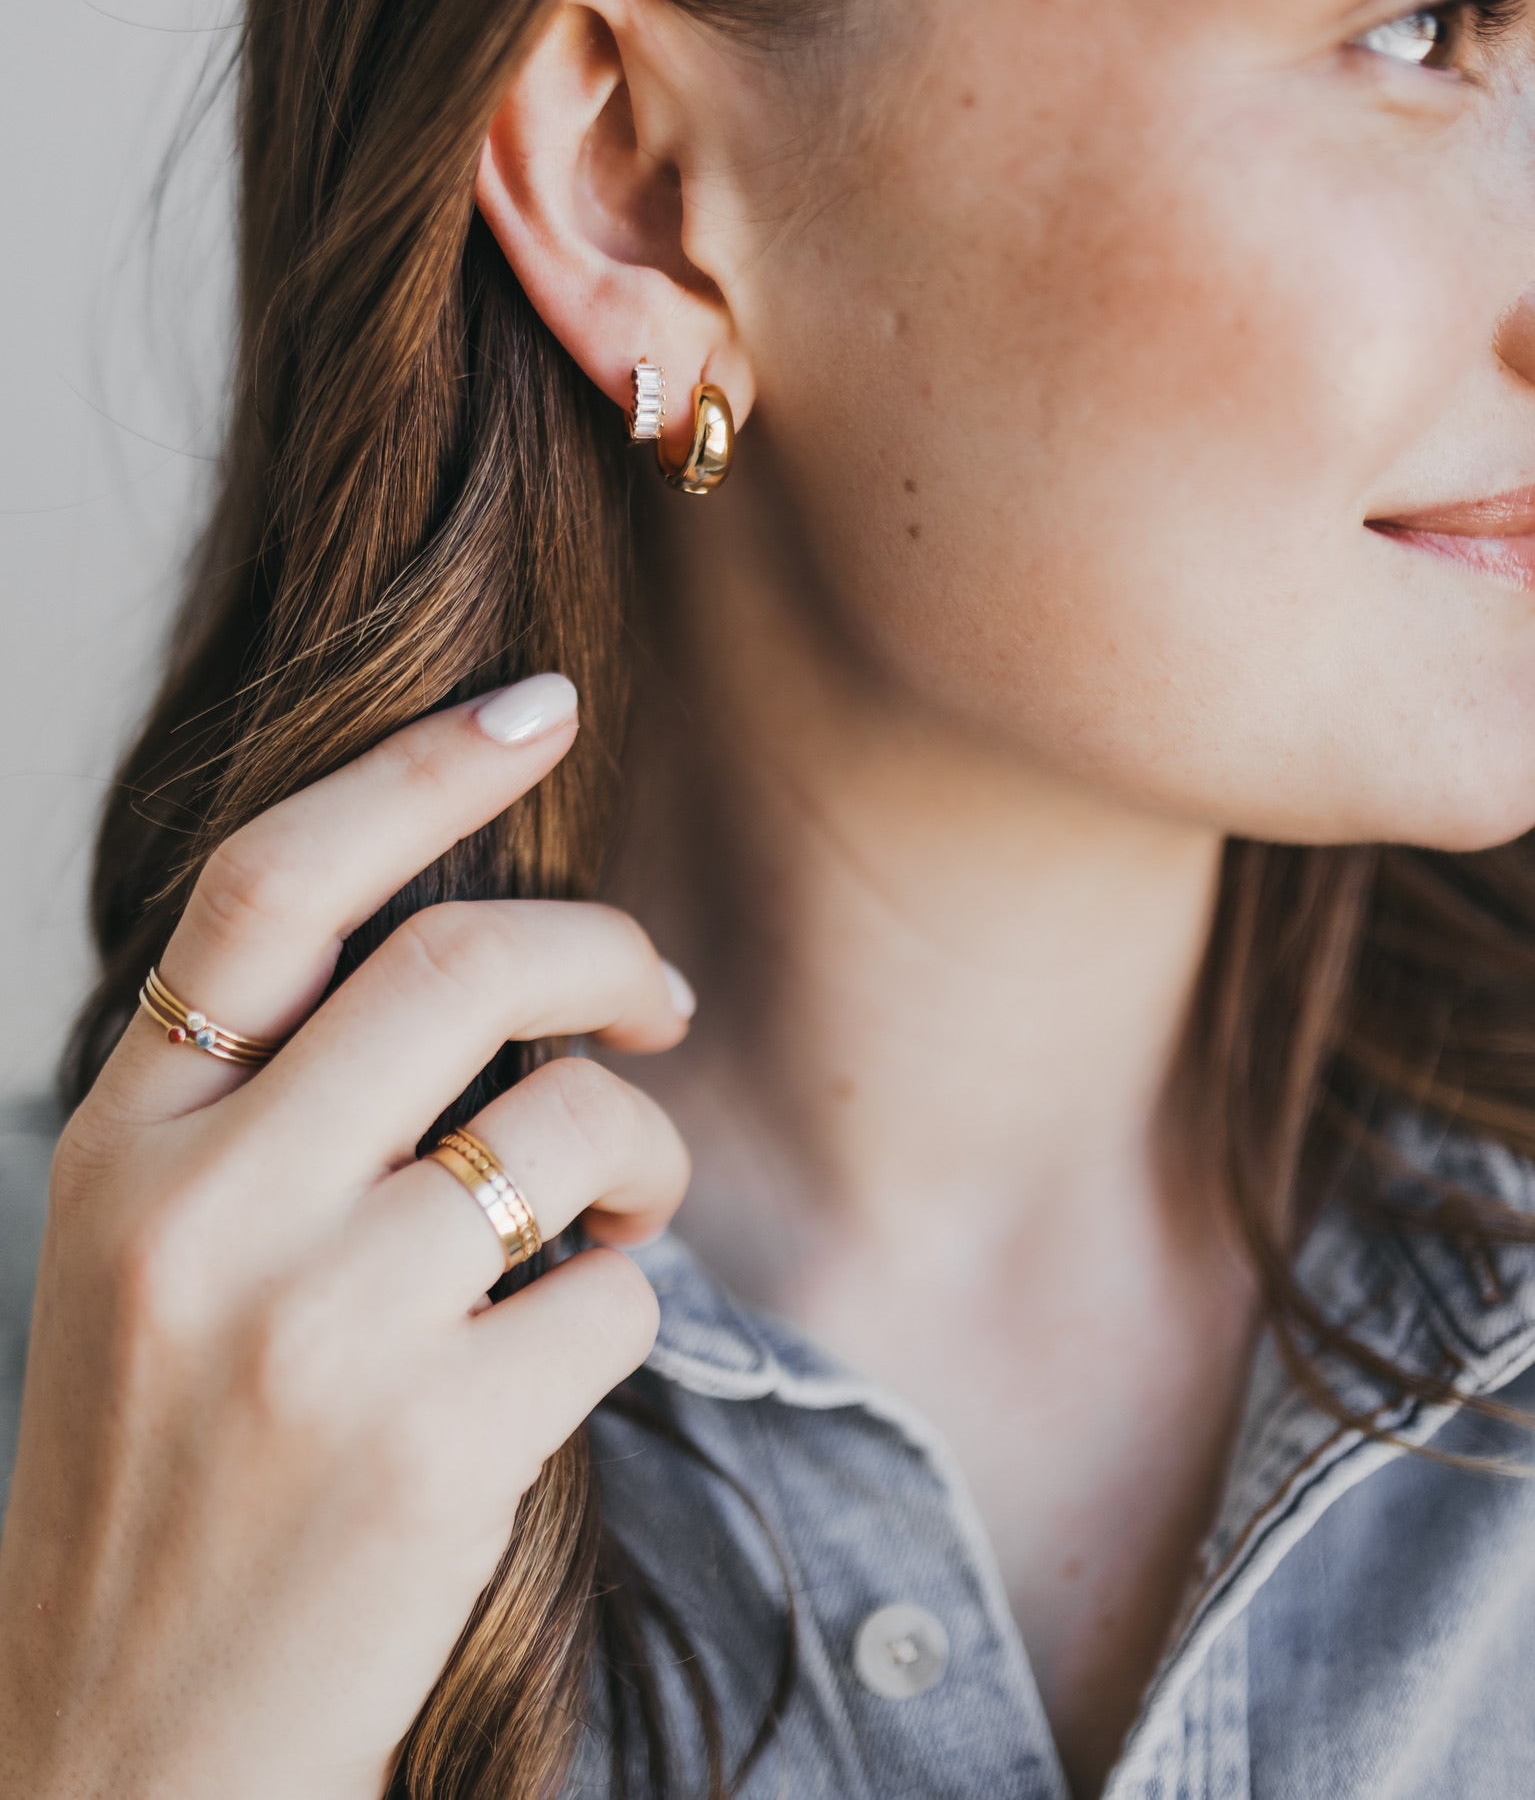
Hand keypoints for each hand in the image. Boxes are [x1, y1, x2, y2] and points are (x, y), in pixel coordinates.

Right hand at [0, 677, 691, 1799]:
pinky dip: (630, 1298)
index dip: (421, 766)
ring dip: (640, 1143)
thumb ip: (265, 1096)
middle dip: (602, 953)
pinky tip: (573, 1343)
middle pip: (460, 966)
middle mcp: (206, 1213)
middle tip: (654, 996)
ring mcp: (318, 1333)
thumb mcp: (149, 1250)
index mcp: (125, 1142)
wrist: (124, 1751)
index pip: (271, 883)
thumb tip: (483, 950)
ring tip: (617, 1206)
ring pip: (569, 1123)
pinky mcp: (434, 1451)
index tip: (541, 703)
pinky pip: (616, 1297)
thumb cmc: (170, 1471)